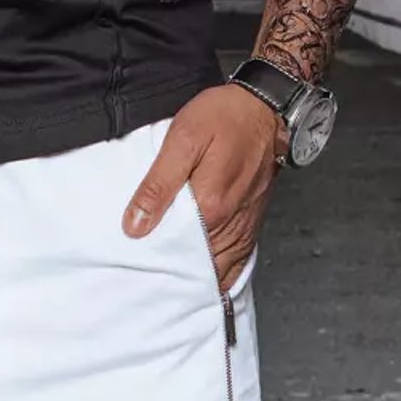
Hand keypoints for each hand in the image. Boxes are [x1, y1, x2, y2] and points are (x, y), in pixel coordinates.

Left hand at [122, 85, 284, 291]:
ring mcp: (242, 227)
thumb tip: (135, 226)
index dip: (152, 267)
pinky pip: (236, 263)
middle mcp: (229, 225)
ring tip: (170, 293)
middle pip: (195, 269)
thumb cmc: (225, 116)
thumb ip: (158, 185)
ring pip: (217, 272)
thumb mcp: (182, 139)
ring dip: (196, 284)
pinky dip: (220, 277)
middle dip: (173, 282)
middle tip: (147, 293)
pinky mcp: (250, 224)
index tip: (135, 277)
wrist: (265, 106)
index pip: (173, 254)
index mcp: (209, 207)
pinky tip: (205, 286)